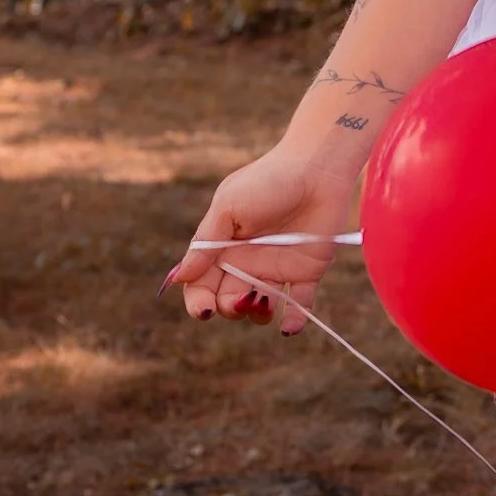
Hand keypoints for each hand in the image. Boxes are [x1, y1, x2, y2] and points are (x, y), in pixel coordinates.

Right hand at [166, 145, 354, 335]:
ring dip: (257, 314)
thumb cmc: (267, 180)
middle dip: (229, 307)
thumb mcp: (228, 206)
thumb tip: (179, 278)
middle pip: (228, 300)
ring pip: (260, 308)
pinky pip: (298, 304)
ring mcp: (276, 268)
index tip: (203, 311)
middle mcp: (247, 262)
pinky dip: (293, 320)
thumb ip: (206, 243)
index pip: (202, 284)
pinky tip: (288, 327)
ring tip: (264, 302)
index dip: (198, 302)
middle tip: (241, 296)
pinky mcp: (307, 272)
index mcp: (223, 247)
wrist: (317, 167)